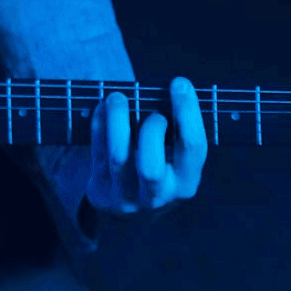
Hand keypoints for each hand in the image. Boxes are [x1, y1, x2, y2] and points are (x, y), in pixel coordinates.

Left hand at [86, 77, 206, 215]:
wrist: (130, 207)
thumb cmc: (158, 166)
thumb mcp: (176, 159)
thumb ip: (176, 130)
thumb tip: (171, 87)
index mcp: (185, 183)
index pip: (193, 148)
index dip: (187, 112)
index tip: (180, 83)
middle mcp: (157, 195)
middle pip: (151, 167)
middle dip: (151, 129)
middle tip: (151, 111)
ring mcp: (126, 196)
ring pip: (118, 157)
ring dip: (117, 120)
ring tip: (117, 97)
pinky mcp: (101, 190)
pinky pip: (97, 152)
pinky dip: (99, 124)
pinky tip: (102, 107)